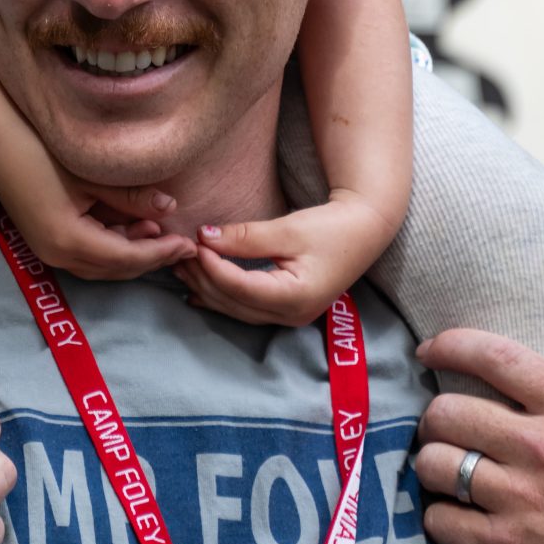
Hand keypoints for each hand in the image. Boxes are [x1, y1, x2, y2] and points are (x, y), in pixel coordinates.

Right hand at [0, 147, 197, 280]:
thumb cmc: (42, 151)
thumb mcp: (92, 175)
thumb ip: (131, 197)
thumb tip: (170, 208)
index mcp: (68, 241)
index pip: (126, 257)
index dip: (159, 252)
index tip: (188, 243)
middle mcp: (57, 255)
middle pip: (114, 269)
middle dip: (150, 258)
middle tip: (181, 244)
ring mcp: (47, 250)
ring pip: (101, 265)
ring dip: (131, 253)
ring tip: (158, 231)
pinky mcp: (44, 239)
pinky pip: (87, 254)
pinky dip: (112, 246)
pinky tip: (130, 226)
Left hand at [171, 191, 399, 325]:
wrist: (365, 231)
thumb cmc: (332, 227)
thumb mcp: (288, 229)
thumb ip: (245, 237)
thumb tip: (204, 236)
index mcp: (295, 297)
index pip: (239, 287)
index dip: (211, 265)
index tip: (193, 242)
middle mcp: (291, 315)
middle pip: (234, 303)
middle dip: (203, 279)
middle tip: (177, 254)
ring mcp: (290, 316)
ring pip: (237, 310)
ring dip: (208, 289)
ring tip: (182, 267)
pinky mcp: (288, 308)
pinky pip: (246, 309)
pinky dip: (222, 297)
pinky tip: (199, 290)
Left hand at [413, 330, 543, 543]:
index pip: (498, 357)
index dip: (452, 344)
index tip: (431, 348)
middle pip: (449, 411)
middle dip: (435, 415)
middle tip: (442, 427)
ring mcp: (523, 502)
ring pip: (435, 463)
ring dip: (431, 464)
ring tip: (443, 470)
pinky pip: (442, 521)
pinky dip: (439, 518)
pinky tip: (454, 518)